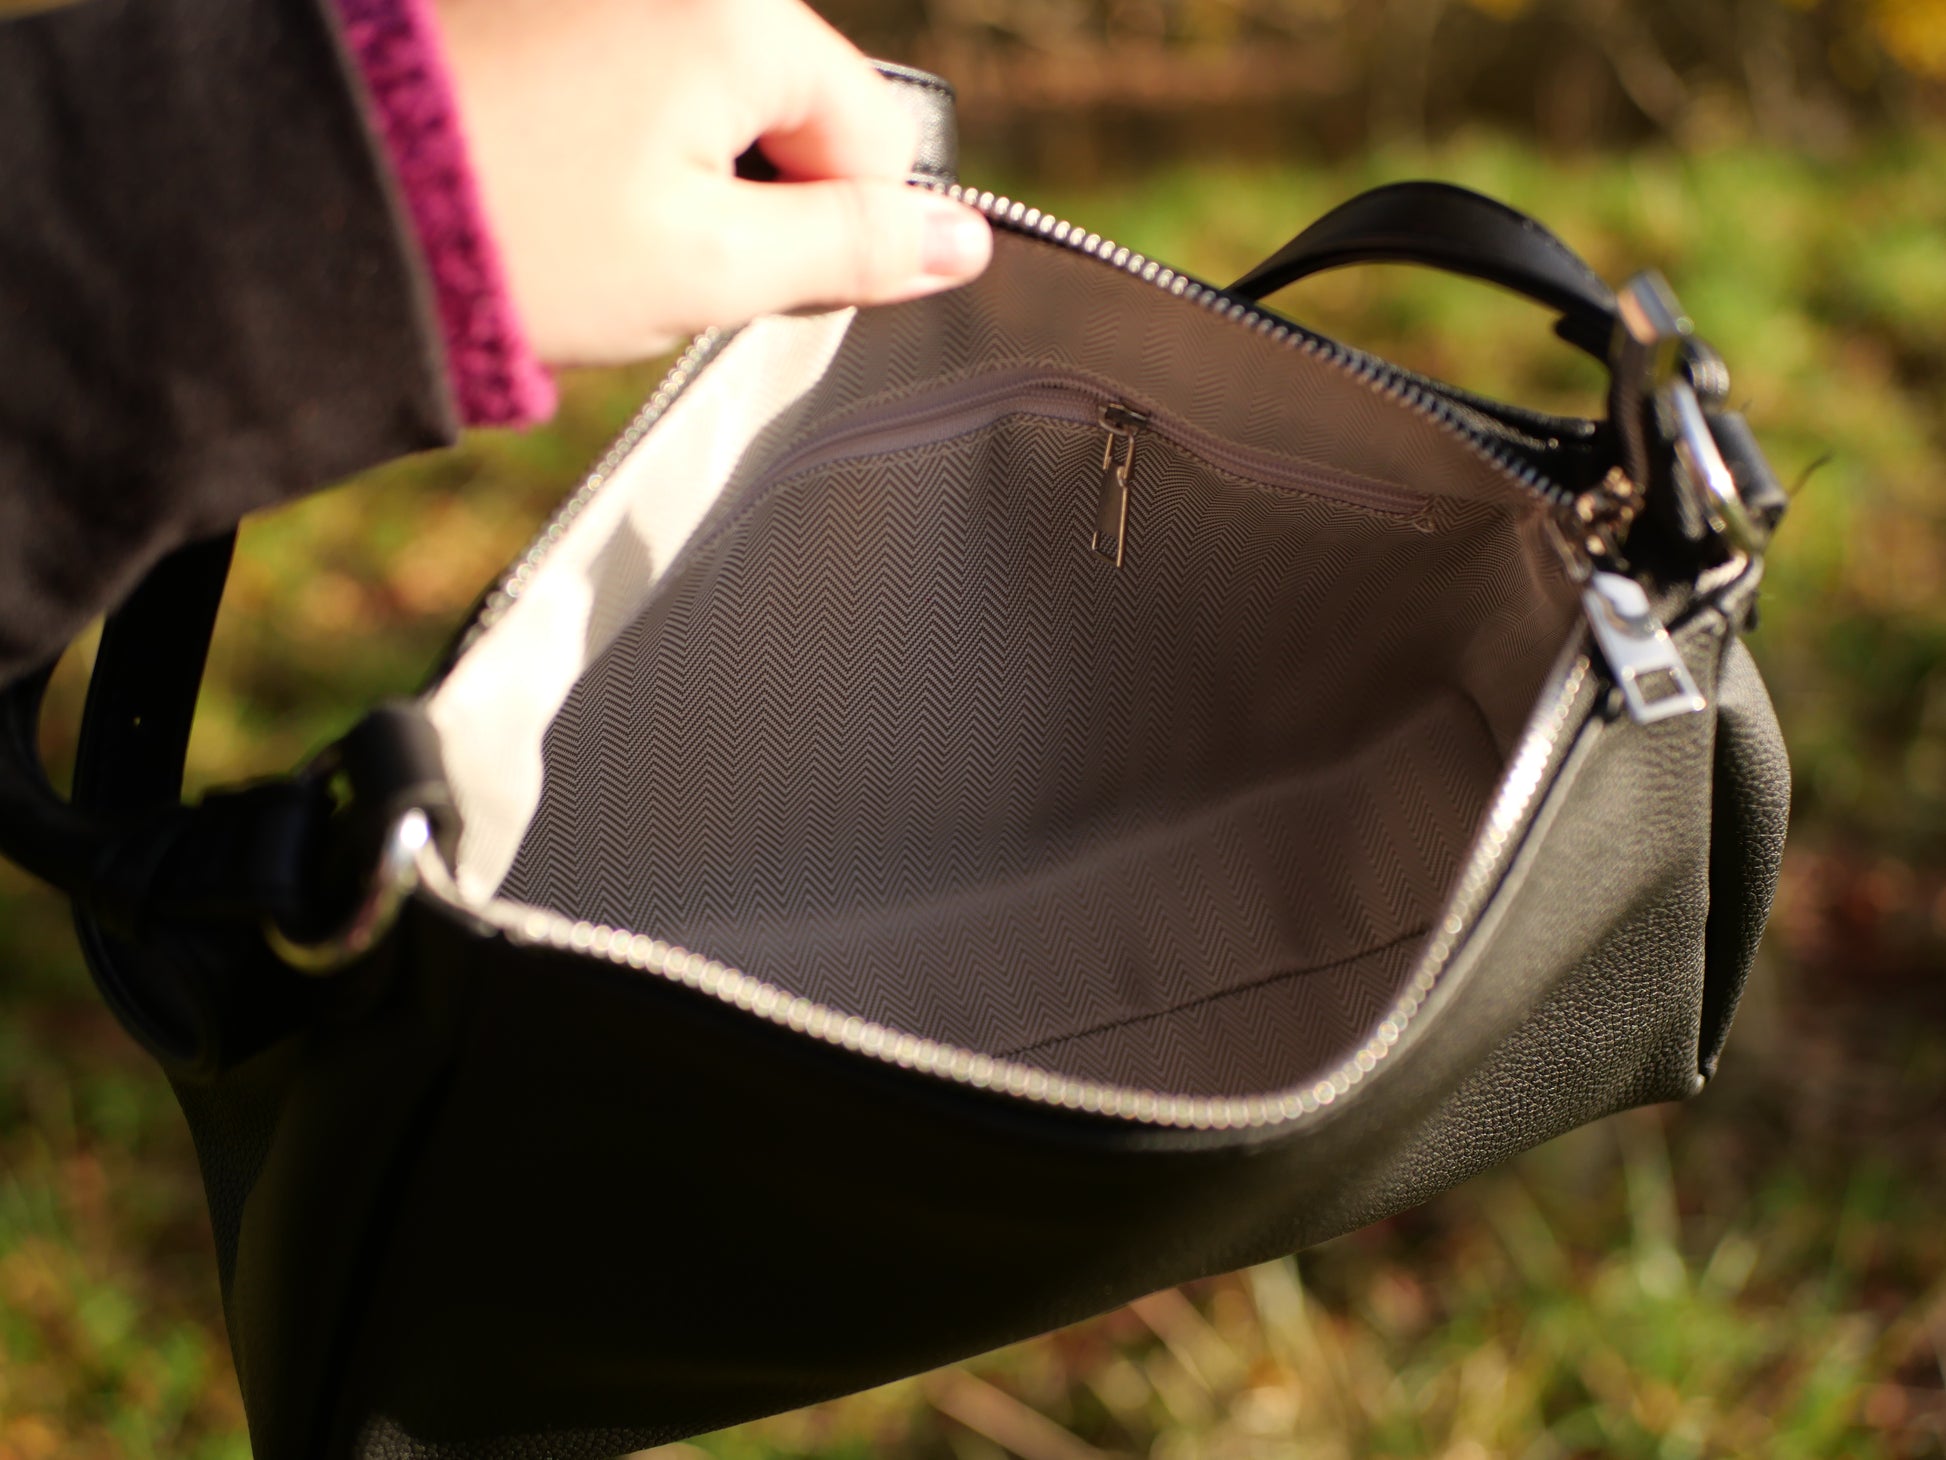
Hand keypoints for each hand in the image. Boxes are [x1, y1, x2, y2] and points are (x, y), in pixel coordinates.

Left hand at [433, 0, 993, 364]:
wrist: (333, 206)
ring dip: (689, 176)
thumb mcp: (710, 268)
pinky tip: (568, 191)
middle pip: (795, 106)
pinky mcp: (553, 6)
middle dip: (755, 199)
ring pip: (718, 98)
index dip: (840, 230)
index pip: (870, 133)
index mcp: (741, 17)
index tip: (759, 285)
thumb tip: (966, 241)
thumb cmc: (529, 241)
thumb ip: (851, 250)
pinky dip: (628, 143)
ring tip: (598, 229)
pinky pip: (644, 76)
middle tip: (662, 263)